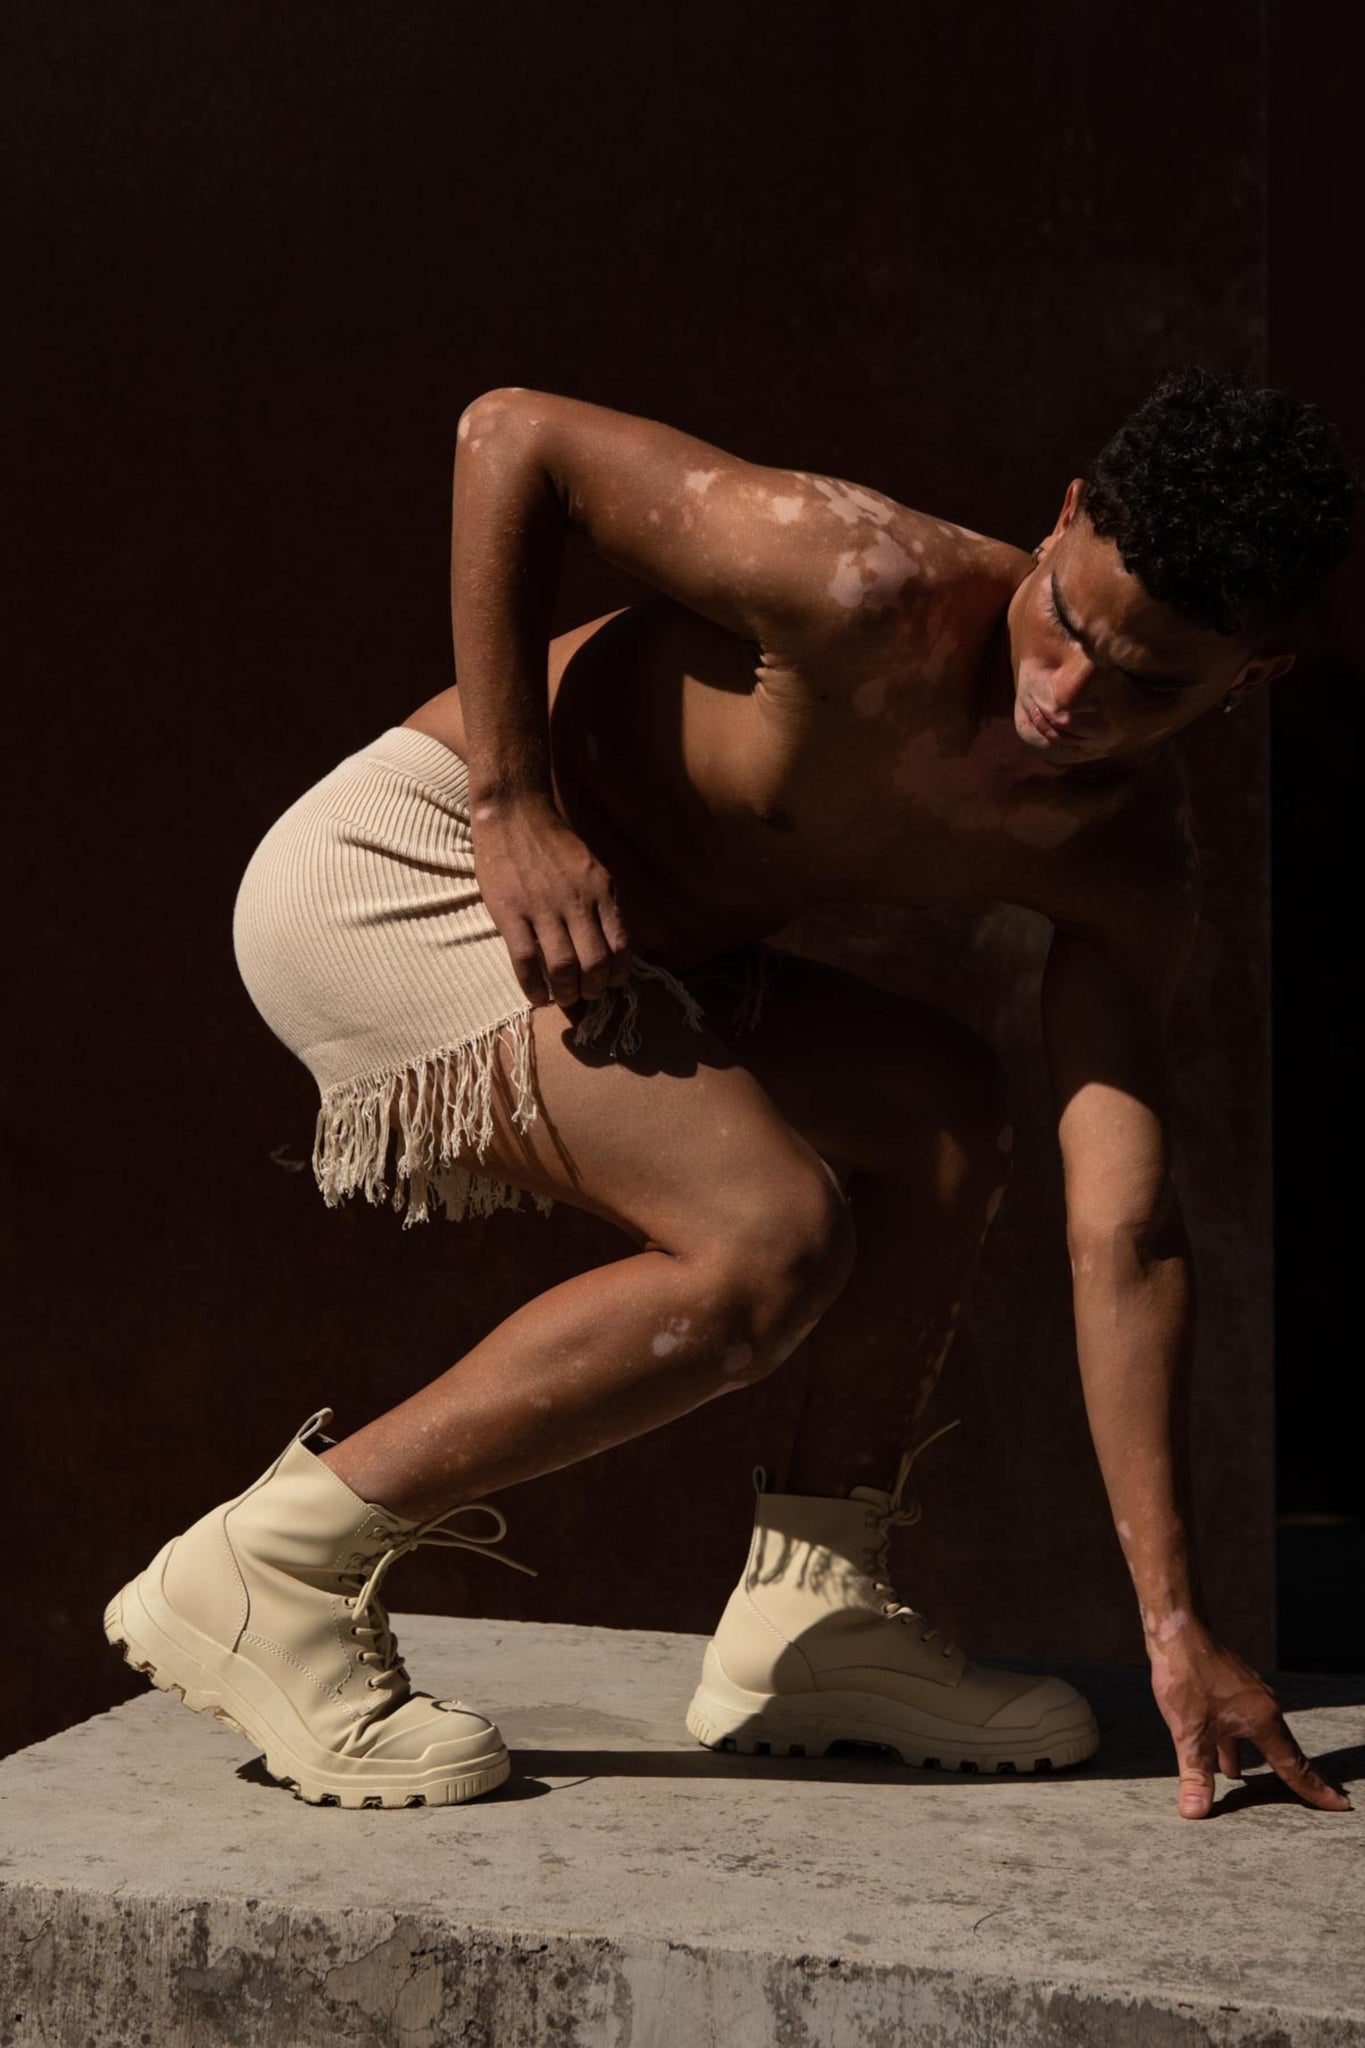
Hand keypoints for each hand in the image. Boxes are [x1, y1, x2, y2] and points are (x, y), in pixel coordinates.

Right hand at [472, 796, 633, 1009]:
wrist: (514, 814)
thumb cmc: (555, 845)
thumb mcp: (593, 869)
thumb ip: (604, 904)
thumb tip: (614, 948)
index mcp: (601, 890)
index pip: (621, 944)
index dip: (619, 973)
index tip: (611, 983)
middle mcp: (576, 900)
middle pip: (594, 962)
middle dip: (594, 989)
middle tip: (588, 996)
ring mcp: (541, 908)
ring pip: (562, 967)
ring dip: (567, 993)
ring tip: (566, 999)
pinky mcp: (509, 913)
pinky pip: (525, 961)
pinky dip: (533, 987)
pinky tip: (538, 997)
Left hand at [1149, 1622, 1351, 1818]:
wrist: (1176, 1629)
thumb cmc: (1186, 1676)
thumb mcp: (1189, 1732)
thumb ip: (1195, 1775)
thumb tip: (1195, 1813)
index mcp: (1263, 1720)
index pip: (1293, 1766)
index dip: (1314, 1790)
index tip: (1340, 1805)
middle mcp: (1262, 1707)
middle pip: (1283, 1751)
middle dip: (1294, 1777)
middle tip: (1316, 1798)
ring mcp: (1247, 1695)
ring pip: (1257, 1737)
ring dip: (1257, 1761)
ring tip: (1257, 1786)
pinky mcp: (1229, 1688)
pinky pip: (1240, 1725)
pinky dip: (1235, 1745)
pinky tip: (1222, 1758)